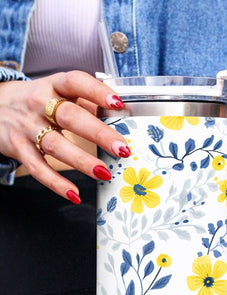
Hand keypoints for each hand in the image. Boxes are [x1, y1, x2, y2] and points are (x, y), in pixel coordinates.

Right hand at [0, 71, 129, 202]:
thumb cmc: (37, 101)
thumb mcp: (57, 91)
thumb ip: (85, 101)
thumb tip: (118, 114)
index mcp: (54, 85)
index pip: (76, 82)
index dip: (97, 92)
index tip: (118, 104)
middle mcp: (39, 104)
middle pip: (71, 117)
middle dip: (98, 134)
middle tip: (122, 149)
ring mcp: (27, 127)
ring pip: (56, 145)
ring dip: (82, 161)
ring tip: (104, 173)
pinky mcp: (19, 148)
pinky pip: (38, 168)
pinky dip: (56, 183)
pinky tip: (74, 194)